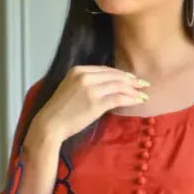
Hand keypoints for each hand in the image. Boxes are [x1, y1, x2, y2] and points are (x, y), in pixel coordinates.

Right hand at [29, 66, 148, 148]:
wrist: (50, 124)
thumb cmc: (59, 111)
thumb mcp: (70, 89)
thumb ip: (85, 84)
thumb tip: (105, 87)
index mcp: (78, 70)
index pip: (106, 69)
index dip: (121, 74)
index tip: (132, 78)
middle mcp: (85, 76)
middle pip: (115, 75)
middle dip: (132, 80)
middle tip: (144, 84)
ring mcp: (91, 90)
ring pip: (119, 86)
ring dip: (134, 90)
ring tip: (144, 94)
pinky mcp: (96, 104)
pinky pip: (118, 99)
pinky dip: (131, 99)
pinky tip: (138, 101)